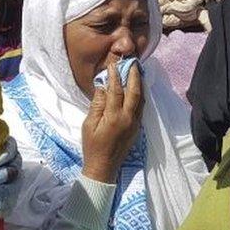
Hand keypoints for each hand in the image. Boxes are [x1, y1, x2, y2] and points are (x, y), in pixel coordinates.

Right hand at [82, 60, 143, 183]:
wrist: (103, 167)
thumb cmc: (92, 146)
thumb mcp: (88, 124)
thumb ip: (97, 105)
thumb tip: (102, 87)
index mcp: (114, 117)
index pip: (116, 90)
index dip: (115, 76)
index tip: (114, 65)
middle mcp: (128, 118)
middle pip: (134, 92)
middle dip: (134, 76)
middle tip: (132, 63)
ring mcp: (135, 123)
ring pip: (141, 99)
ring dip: (140, 84)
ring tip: (137, 72)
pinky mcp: (137, 127)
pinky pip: (141, 107)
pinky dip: (140, 95)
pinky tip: (137, 89)